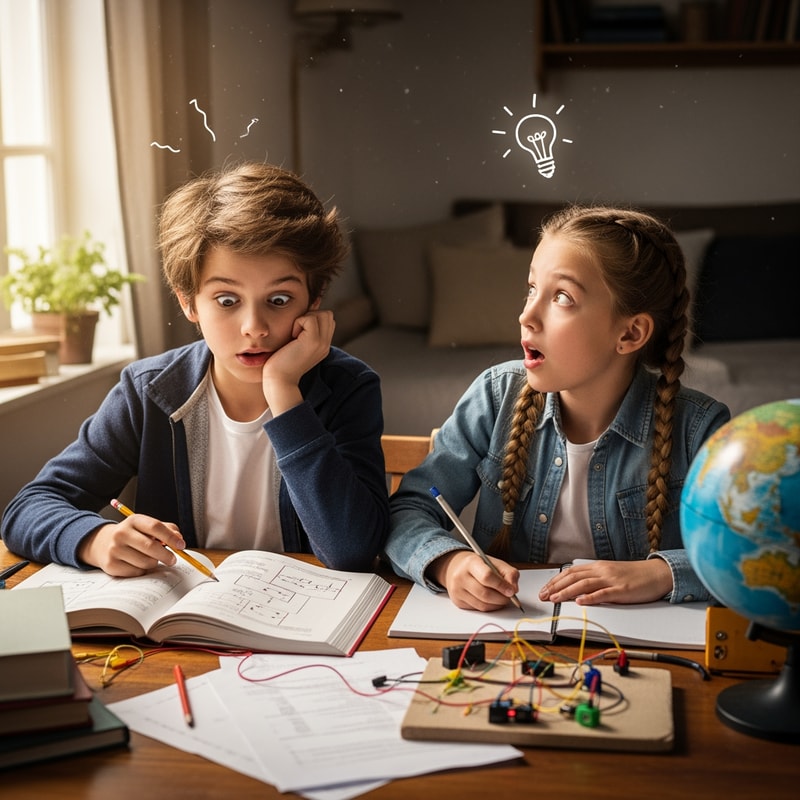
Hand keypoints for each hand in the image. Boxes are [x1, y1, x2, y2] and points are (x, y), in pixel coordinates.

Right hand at [77, 514, 185, 576]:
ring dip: (154, 563)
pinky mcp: (111, 565)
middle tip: (173, 560)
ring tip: (152, 559)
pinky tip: (139, 564)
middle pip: (151, 546)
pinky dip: (143, 570)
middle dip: (166, 555)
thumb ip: (166, 530)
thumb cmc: (133, 535)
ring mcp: (114, 549)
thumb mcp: (147, 527)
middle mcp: (121, 533)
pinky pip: (136, 572)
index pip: (155, 527)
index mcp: (134, 520)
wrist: (103, 543)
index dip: (171, 537)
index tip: (181, 545)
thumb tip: (179, 538)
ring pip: (145, 562)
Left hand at [261, 309, 334, 414]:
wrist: (279, 380)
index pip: (327, 320)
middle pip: (327, 315)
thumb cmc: (281, 363)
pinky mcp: (314, 341)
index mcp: (323, 345)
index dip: (313, 319)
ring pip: (322, 314)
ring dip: (306, 318)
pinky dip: (298, 322)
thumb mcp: (295, 346)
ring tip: (295, 334)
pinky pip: (310, 318)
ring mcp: (322, 343)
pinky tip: (292, 336)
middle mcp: (326, 344)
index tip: (299, 333)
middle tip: (297, 332)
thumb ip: (303, 333)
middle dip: (311, 316)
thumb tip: (301, 315)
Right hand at [429, 550, 520, 610]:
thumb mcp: (495, 563)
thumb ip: (509, 573)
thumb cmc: (480, 565)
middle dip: (501, 598)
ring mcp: (457, 590)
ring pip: (482, 605)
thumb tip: (514, 589)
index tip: (512, 591)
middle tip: (509, 597)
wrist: (458, 567)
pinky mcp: (458, 601)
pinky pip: (478, 609)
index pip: (487, 576)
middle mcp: (460, 576)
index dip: (501, 585)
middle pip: (485, 594)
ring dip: (497, 605)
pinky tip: (492, 601)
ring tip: (502, 598)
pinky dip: (489, 607)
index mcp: (471, 562)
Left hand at [538, 559, 672, 604]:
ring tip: (554, 598)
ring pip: (584, 584)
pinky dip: (591, 597)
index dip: (556, 580)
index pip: (571, 572)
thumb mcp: (611, 573)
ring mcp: (612, 580)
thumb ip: (595, 578)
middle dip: (556, 587)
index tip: (544, 589)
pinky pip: (604, 593)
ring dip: (567, 592)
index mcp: (598, 566)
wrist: (657, 573)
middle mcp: (602, 571)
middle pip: (574, 577)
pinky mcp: (622, 590)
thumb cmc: (634, 575)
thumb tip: (576, 587)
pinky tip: (580, 602)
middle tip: (543, 596)